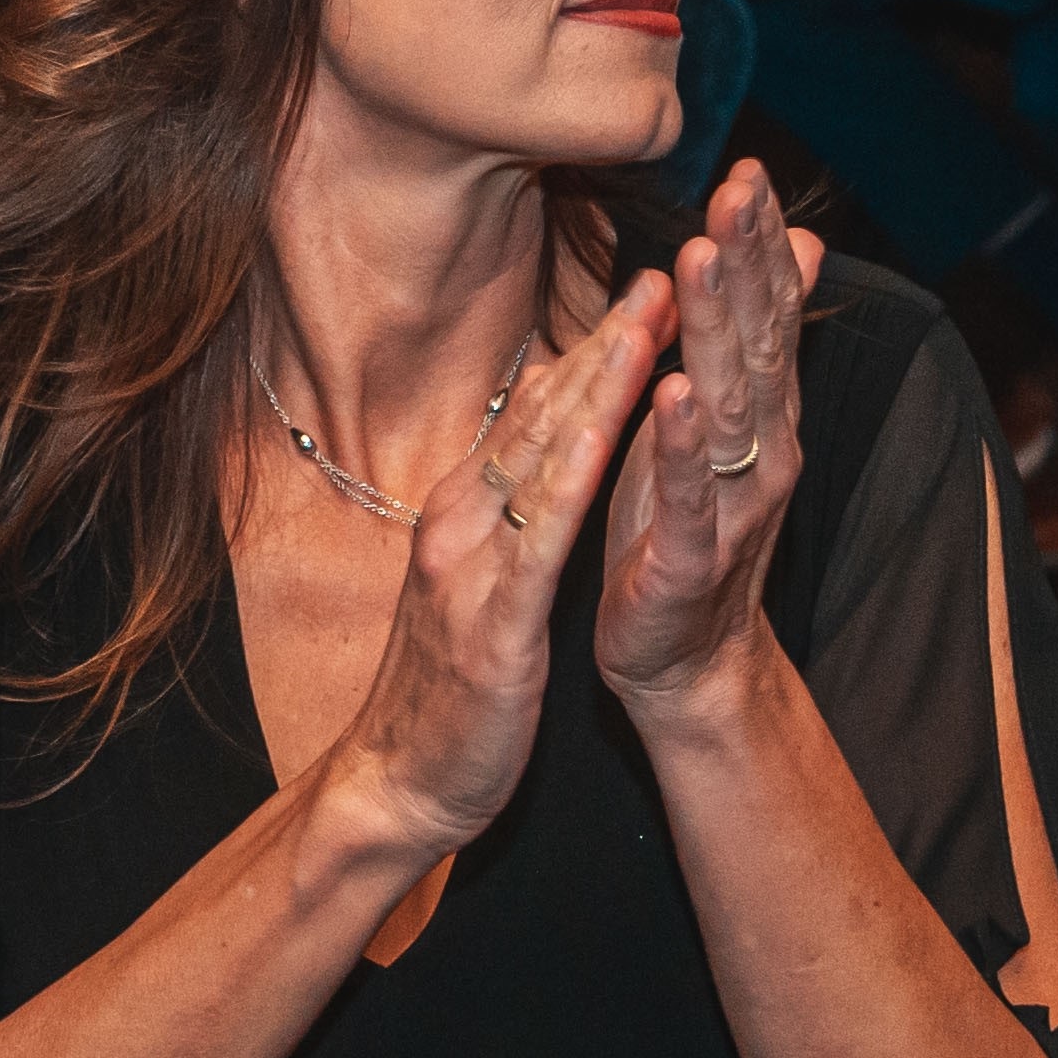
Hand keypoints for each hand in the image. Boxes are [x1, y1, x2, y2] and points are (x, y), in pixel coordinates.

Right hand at [310, 274, 682, 870]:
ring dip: (598, 382)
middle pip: (540, 417)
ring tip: (648, 320)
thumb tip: (544, 462)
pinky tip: (614, 431)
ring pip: (541, 456)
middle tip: (662, 273)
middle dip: (605, 343)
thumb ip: (503, 521)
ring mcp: (471, 567)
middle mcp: (460, 521)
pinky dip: (578, 473)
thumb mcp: (475, 585)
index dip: (592, 353)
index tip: (645, 292)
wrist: (395, 785)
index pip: (533, 417)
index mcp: (462, 512)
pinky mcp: (493, 622)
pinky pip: (542, 536)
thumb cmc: (445, 691)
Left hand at [594, 165, 825, 702]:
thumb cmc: (687, 526)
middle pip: (759, 343)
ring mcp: (731, 503)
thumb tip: (805, 243)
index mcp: (763, 414)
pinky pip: (687, 492)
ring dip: (717, 330)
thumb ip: (760, 335)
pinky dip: (681, 443)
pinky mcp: (689, 555)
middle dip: (748, 263)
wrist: (685, 659)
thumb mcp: (725, 419)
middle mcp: (763, 449)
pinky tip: (674, 393)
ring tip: (703, 261)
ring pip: (728, 404)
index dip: (760, 244)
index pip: (769, 314)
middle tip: (738, 188)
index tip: (749, 170)